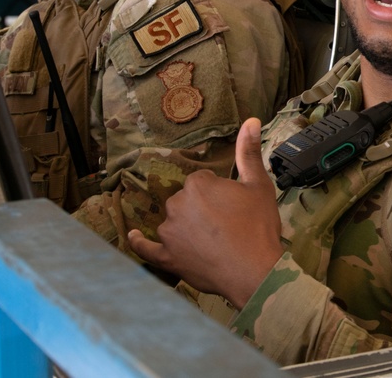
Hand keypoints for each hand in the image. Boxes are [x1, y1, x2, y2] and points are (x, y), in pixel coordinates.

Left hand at [129, 117, 282, 308]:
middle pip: (186, 200)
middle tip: (226, 225)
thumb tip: (251, 120)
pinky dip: (138, 242)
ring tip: (211, 242)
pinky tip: (133, 236)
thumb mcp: (259, 185)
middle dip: (202, 209)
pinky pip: (145, 248)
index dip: (219, 194)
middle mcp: (177, 204)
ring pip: (173, 221)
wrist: (254, 271)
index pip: (202, 181)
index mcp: (197, 184)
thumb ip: (249, 152)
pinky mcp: (166, 257)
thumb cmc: (258, 227)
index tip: (232, 207)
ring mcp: (168, 232)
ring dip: (185, 227)